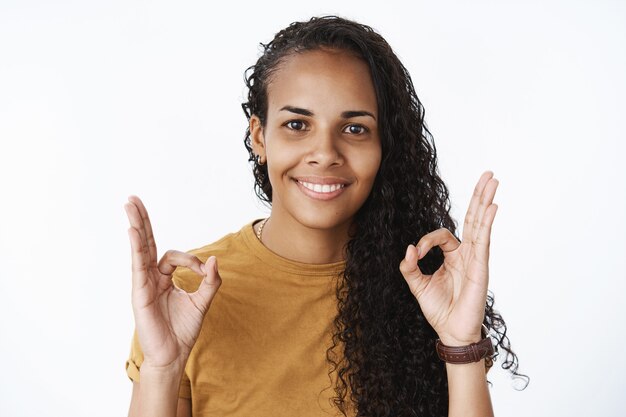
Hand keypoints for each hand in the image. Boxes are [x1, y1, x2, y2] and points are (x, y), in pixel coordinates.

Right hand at [124, 196, 220, 369]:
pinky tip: (133, 230)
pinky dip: (136, 247)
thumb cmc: (183, 330)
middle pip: (146, 243)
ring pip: (140, 249)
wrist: (173, 355)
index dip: (191, 260)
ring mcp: (143, 284)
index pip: (173, 256)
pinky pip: (138, 265)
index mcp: (164, 278)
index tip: (204, 272)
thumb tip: (213, 259)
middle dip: (142, 220)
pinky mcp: (140, 292)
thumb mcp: (202, 301)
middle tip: (133, 199)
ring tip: (130, 204)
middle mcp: (150, 278)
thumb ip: (210, 281)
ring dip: (136, 225)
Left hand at [399, 171, 498, 345]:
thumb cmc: (439, 309)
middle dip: (478, 196)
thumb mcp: (417, 285)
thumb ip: (410, 266)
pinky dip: (487, 223)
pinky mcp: (480, 266)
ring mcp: (476, 258)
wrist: (451, 331)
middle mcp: (466, 253)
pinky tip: (492, 206)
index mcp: (452, 256)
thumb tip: (408, 249)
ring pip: (480, 224)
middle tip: (488, 175)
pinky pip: (483, 240)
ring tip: (493, 180)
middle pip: (473, 218)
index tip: (415, 253)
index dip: (425, 241)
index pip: (441, 235)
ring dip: (485, 201)